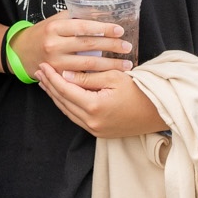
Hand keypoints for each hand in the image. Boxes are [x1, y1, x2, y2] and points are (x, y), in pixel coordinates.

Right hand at [12, 10, 132, 85]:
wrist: (20, 52)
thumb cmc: (42, 34)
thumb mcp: (54, 21)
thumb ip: (73, 18)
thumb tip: (99, 12)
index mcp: (55, 27)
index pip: (82, 26)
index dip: (102, 28)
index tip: (119, 31)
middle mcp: (54, 44)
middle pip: (88, 45)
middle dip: (111, 47)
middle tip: (127, 48)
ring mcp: (55, 62)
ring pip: (87, 64)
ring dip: (109, 65)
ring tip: (126, 65)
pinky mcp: (58, 75)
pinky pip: (81, 76)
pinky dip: (98, 76)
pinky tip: (111, 75)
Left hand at [35, 63, 164, 137]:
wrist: (158, 111)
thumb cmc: (139, 90)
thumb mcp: (113, 77)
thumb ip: (87, 77)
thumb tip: (64, 75)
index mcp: (94, 107)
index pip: (65, 90)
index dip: (52, 77)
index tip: (43, 65)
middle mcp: (92, 122)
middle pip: (63, 102)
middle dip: (50, 86)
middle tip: (39, 71)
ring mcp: (95, 130)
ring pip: (67, 111)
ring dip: (55, 96)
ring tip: (45, 82)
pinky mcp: (99, 133)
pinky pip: (76, 118)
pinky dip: (67, 105)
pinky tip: (62, 95)